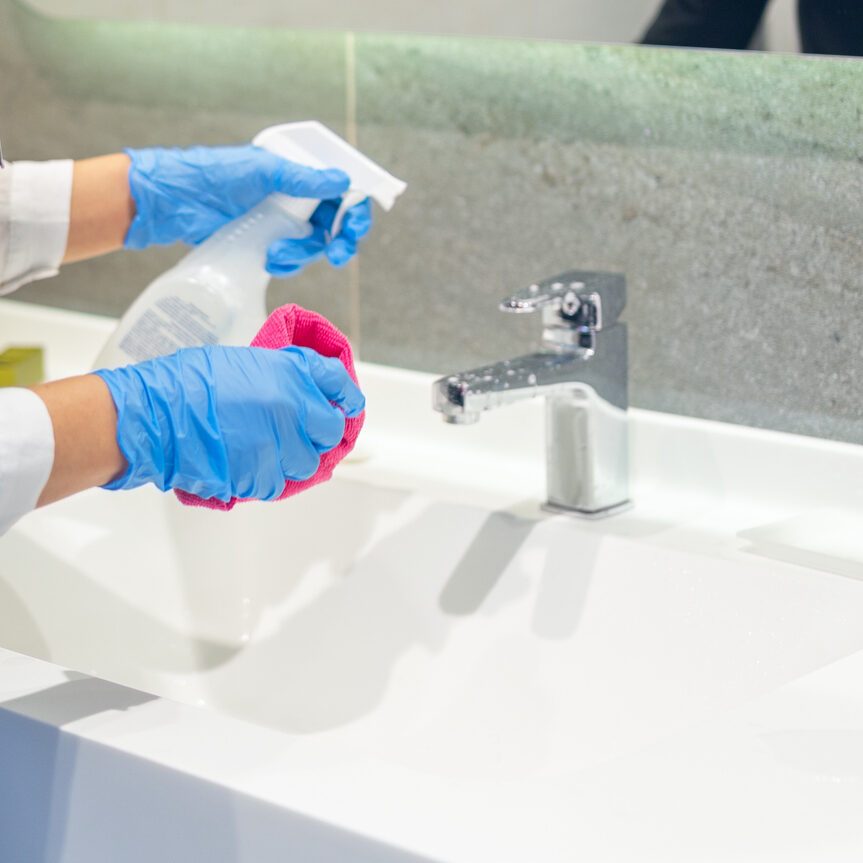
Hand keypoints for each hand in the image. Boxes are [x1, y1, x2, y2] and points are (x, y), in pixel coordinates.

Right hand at [94, 345, 364, 501]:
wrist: (157, 415)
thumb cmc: (188, 382)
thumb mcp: (244, 363)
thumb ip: (282, 378)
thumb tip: (299, 393)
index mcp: (291, 374)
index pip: (339, 385)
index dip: (345, 396)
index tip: (346, 405)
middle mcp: (295, 409)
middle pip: (331, 432)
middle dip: (318, 434)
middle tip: (296, 432)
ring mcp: (281, 445)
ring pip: (306, 464)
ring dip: (290, 459)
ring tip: (261, 448)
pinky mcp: (262, 475)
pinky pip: (276, 483)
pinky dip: (264, 477)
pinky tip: (243, 462)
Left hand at [123, 144, 372, 273]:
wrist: (174, 201)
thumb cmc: (214, 173)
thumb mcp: (262, 171)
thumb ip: (302, 179)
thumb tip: (343, 181)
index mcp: (298, 173)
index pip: (340, 189)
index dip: (356, 207)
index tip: (357, 225)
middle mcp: (295, 197)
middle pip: (335, 223)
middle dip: (340, 240)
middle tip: (340, 254)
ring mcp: (282, 221)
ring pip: (314, 244)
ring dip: (304, 253)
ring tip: (277, 255)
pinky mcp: (267, 243)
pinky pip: (292, 258)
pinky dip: (287, 262)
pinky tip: (269, 260)